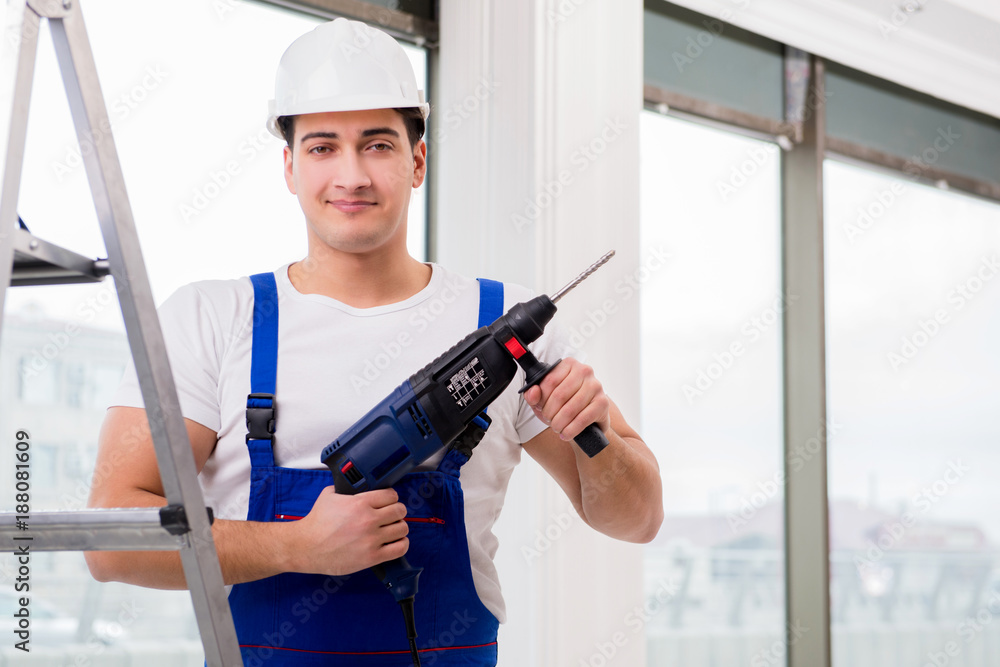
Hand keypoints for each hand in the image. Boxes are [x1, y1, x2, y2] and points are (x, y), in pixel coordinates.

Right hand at [287, 487, 408, 575]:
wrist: (305, 547)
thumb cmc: (316, 523)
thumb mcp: (329, 496)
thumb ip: (347, 489)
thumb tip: (356, 486)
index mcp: (360, 502)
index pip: (391, 495)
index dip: (391, 497)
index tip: (387, 501)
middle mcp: (368, 520)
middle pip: (400, 510)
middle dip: (396, 511)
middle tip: (390, 515)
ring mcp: (371, 539)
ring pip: (402, 528)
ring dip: (399, 527)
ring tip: (391, 529)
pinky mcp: (371, 557)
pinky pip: (400, 548)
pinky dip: (401, 544)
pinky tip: (394, 542)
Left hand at [522, 357, 610, 441]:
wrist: (588, 421)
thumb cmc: (564, 407)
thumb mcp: (544, 400)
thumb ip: (533, 395)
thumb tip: (533, 392)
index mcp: (569, 365)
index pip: (549, 381)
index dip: (541, 399)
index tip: (541, 408)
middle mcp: (584, 371)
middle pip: (559, 395)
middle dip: (550, 413)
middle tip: (549, 420)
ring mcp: (596, 386)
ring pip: (570, 409)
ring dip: (559, 423)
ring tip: (557, 427)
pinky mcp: (603, 403)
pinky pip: (582, 419)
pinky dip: (571, 430)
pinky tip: (566, 433)